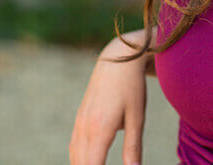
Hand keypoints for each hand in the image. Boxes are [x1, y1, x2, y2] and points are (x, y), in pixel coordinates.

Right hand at [70, 30, 151, 164]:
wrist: (118, 58)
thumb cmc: (132, 87)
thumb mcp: (137, 118)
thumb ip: (133, 149)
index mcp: (98, 131)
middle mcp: (84, 129)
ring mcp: (79, 123)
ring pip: (75, 158)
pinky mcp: (80, 118)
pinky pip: (75, 147)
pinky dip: (79, 160)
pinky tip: (86, 163)